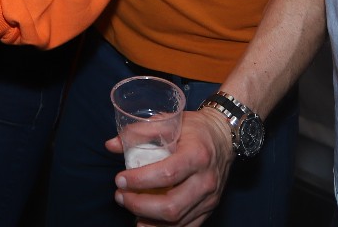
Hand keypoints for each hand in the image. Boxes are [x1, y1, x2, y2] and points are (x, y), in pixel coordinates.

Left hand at [106, 109, 233, 226]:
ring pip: (177, 221)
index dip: (140, 181)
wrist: (225, 136)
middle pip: (171, 206)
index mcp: (197, 155)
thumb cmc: (195, 128)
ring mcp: (209, 198)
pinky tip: (146, 221)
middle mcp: (206, 180)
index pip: (167, 174)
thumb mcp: (169, 121)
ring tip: (129, 208)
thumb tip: (112, 144)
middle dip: (139, 205)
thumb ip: (139, 131)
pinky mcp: (209, 208)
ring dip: (148, 220)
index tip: (119, 179)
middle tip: (120, 196)